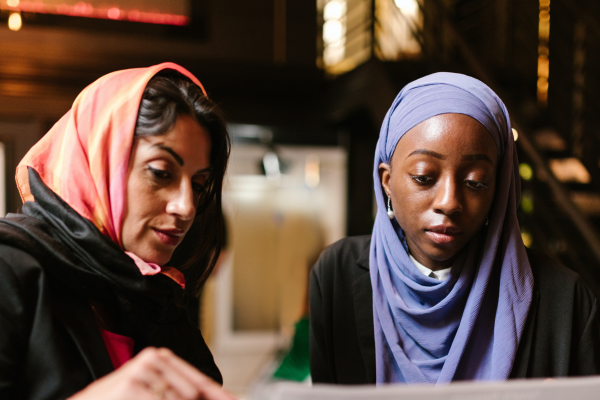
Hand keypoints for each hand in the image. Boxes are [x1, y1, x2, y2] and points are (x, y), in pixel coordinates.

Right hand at [69, 347, 237, 399]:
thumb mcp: (152, 391)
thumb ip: (180, 391)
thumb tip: (208, 395)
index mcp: (162, 358)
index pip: (198, 380)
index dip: (219, 395)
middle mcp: (154, 359)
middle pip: (192, 393)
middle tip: (153, 396)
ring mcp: (142, 370)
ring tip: (140, 399)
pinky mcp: (132, 385)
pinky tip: (138, 399)